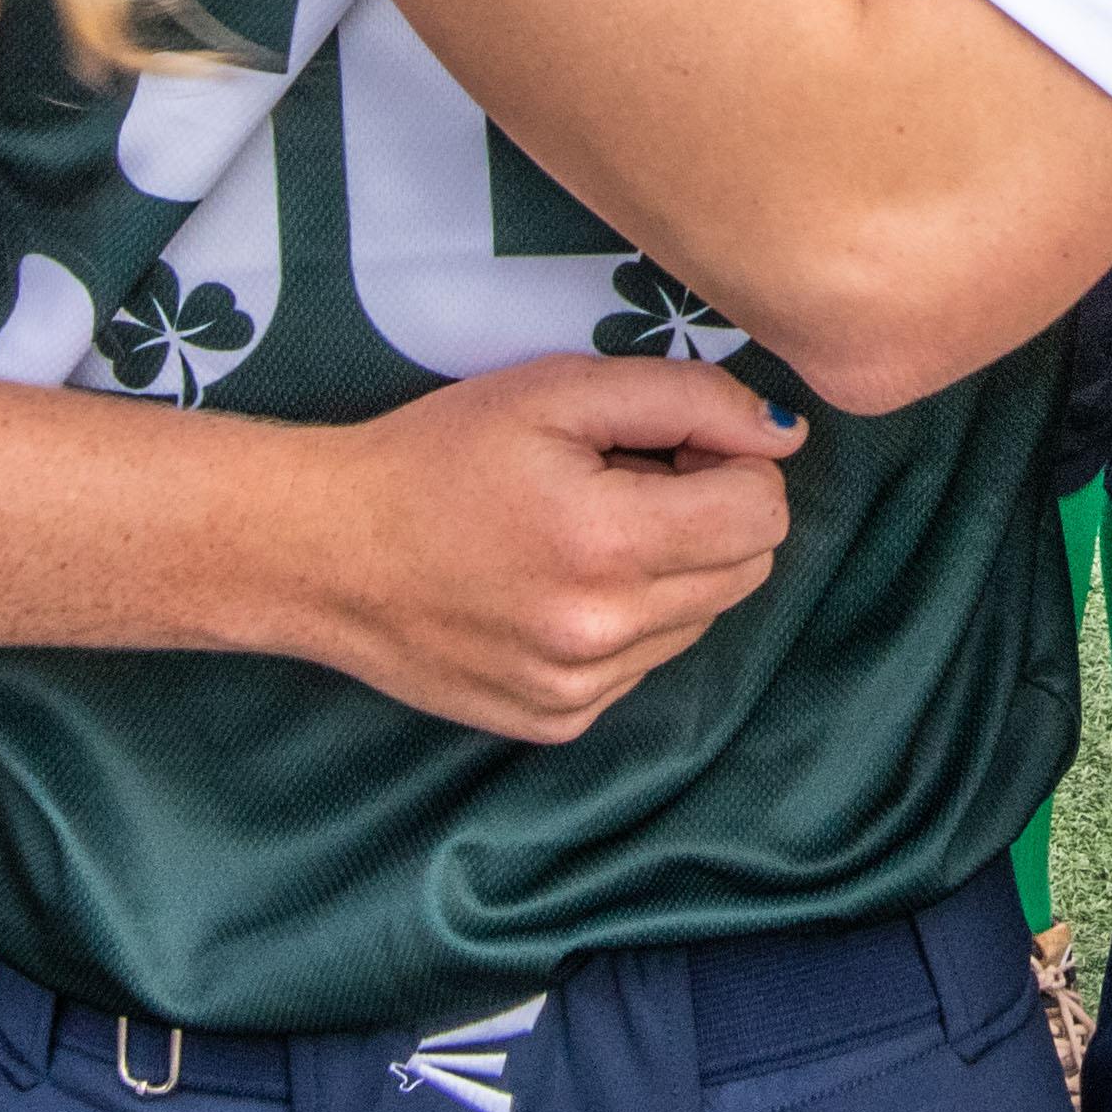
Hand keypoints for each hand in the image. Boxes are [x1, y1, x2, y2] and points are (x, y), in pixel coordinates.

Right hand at [280, 349, 801, 741]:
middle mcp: (602, 635)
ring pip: (701, 618)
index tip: (665, 444)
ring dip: (668, 568)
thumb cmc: (437, 456)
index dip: (727, 461)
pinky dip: (625, 619)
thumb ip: (689, 398)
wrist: (326, 551)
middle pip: (747, 569)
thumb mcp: (558, 390)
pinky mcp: (558, 722)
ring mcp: (580, 690)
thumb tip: (785, 434)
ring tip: (579, 531)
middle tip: (623, 480)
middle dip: (708, 513)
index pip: (763, 511)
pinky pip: (645, 663)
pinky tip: (554, 584)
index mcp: (608, 544)